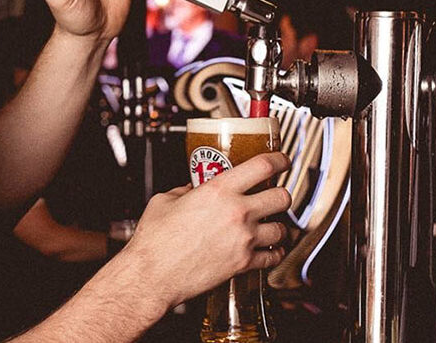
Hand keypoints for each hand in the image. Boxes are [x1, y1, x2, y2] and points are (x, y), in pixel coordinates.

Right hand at [119, 151, 291, 310]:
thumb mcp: (166, 200)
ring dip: (279, 226)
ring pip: (282, 229)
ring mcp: (243, 239)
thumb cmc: (155, 240)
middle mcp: (237, 213)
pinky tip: (269, 250)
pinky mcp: (243, 264)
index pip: (262, 166)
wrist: (153, 275)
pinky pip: (273, 257)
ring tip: (271, 225)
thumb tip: (192, 189)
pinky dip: (274, 253)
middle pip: (282, 197)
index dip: (279, 160)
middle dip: (282, 195)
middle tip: (276, 195)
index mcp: (218, 190)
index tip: (282, 160)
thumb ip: (185, 190)